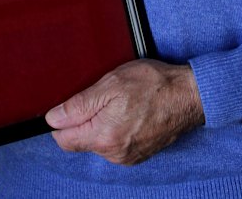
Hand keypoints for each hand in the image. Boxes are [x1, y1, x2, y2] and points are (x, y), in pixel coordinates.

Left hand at [45, 59, 203, 165]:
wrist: (188, 96)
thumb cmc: (153, 85)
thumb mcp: (111, 85)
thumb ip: (79, 105)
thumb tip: (53, 118)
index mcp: (104, 137)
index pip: (63, 140)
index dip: (59, 121)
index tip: (65, 105)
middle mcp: (114, 153)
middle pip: (80, 140)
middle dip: (82, 119)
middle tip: (99, 95)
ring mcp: (127, 156)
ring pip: (97, 140)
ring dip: (99, 122)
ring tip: (117, 101)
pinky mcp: (138, 154)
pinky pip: (114, 142)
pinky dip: (115, 127)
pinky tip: (127, 110)